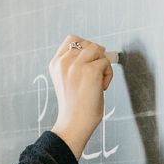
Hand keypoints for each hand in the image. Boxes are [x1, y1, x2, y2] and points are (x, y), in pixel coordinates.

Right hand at [48, 34, 112, 157]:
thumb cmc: (74, 105)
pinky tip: (101, 87)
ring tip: (98, 81)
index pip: (72, 40)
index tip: (88, 64)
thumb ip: (74, 64)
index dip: (85, 48)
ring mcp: (77, 65)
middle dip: (95, 56)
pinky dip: (108, 75)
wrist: (74, 123)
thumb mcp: (67, 79)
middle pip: (88, 43)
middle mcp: (64, 62)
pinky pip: (106, 62)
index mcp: (55, 64)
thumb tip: (99, 50)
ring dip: (103, 64)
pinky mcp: (91, 71)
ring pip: (98, 49)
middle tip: (93, 74)